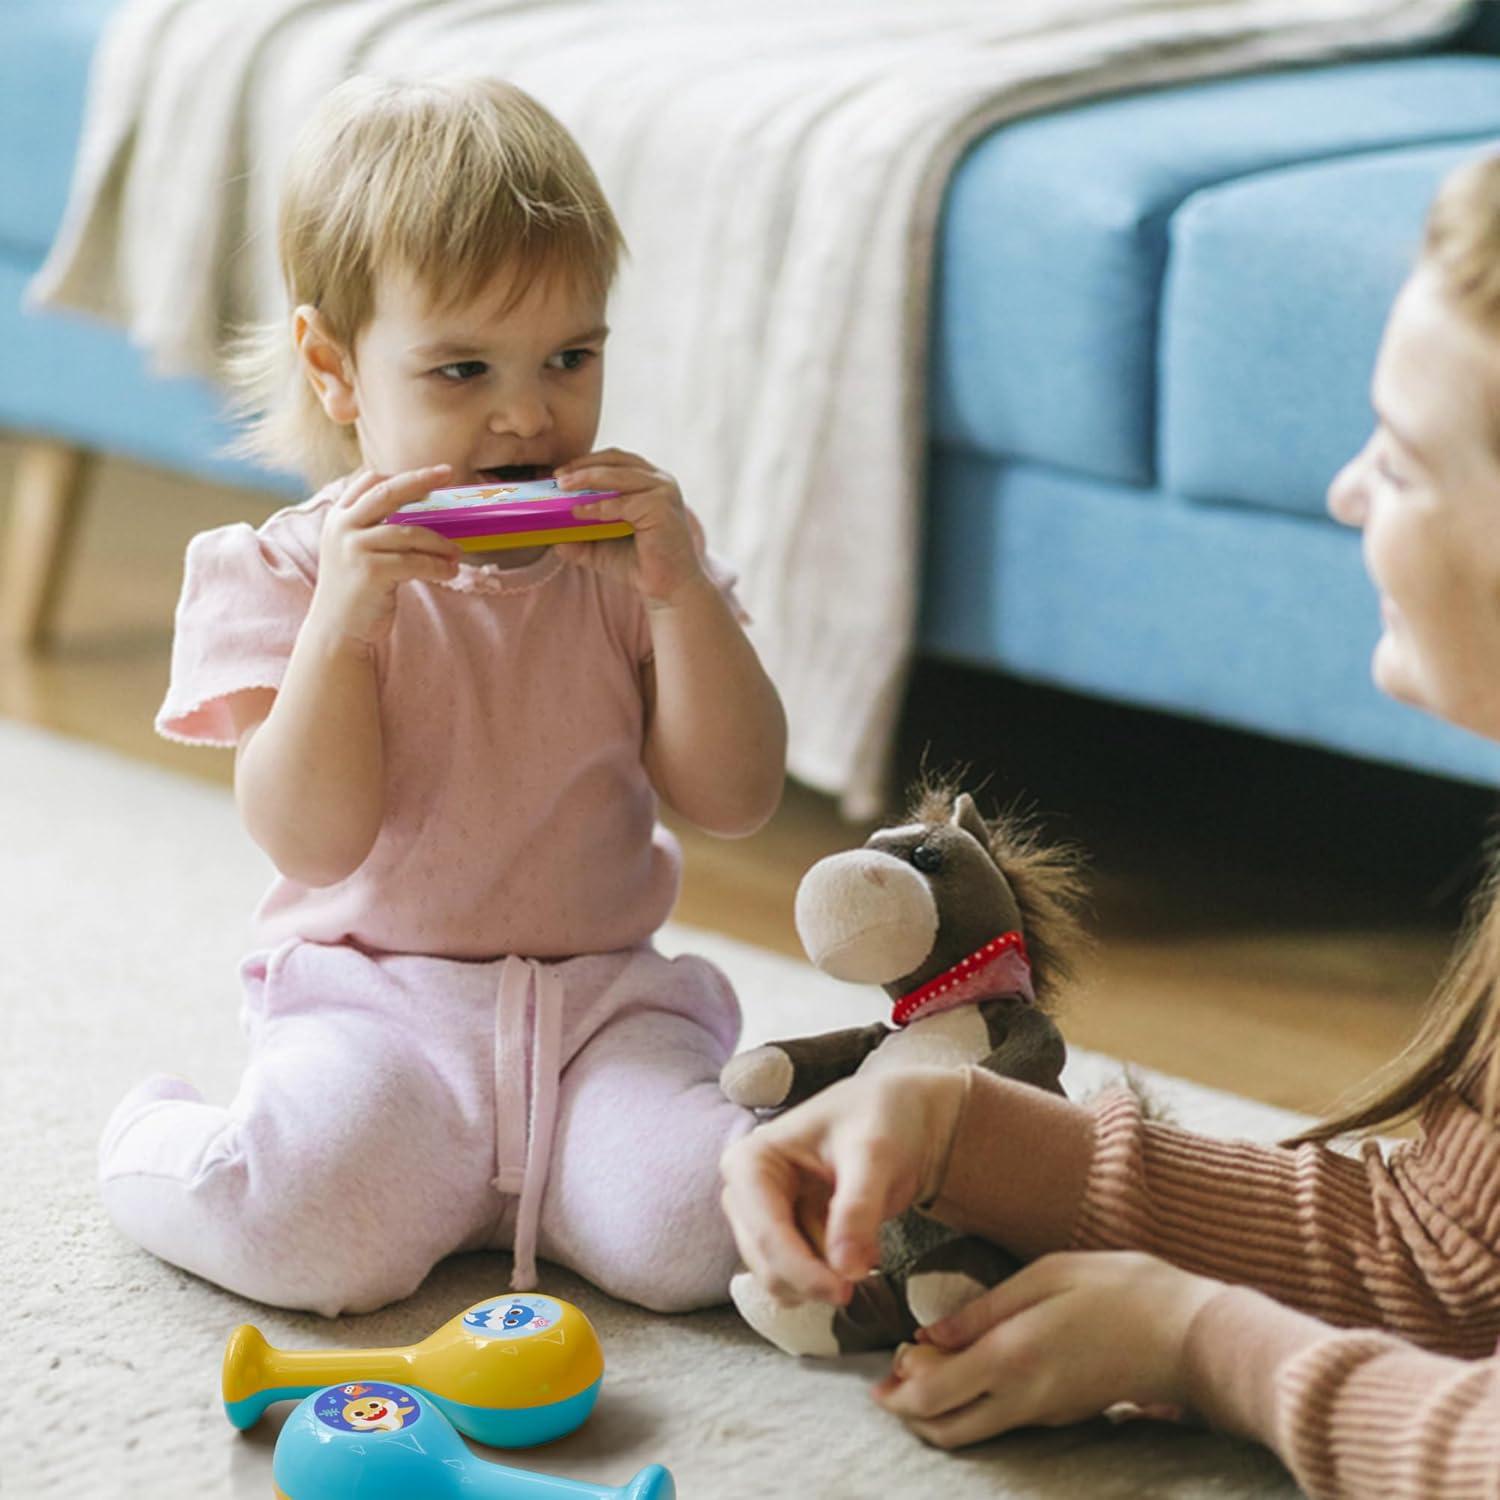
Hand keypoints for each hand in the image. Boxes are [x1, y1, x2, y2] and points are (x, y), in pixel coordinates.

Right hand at [309, 466, 462, 650]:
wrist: (337, 631)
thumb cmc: (357, 591)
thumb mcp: (359, 552)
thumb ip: (378, 530)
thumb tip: (426, 514)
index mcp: (338, 518)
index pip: (369, 483)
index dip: (401, 475)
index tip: (432, 473)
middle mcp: (342, 527)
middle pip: (387, 492)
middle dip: (420, 480)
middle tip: (448, 473)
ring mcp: (354, 548)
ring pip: (408, 533)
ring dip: (439, 542)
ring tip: (457, 553)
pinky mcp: (370, 571)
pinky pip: (414, 562)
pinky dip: (437, 566)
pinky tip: (450, 571)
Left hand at [554, 448, 704, 605]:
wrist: (670, 588)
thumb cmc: (641, 564)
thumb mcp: (603, 548)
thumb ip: (581, 540)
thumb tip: (552, 540)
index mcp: (649, 481)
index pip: (614, 460)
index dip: (585, 462)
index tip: (559, 473)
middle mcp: (660, 481)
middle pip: (615, 461)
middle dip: (582, 466)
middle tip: (557, 477)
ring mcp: (663, 492)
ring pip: (617, 476)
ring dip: (586, 479)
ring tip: (562, 488)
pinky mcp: (662, 508)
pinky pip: (623, 502)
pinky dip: (599, 505)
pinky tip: (579, 511)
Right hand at [718, 1067, 966, 1305]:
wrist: (901, 1115)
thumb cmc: (880, 1116)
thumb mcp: (874, 1152)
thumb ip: (858, 1208)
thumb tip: (845, 1270)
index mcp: (750, 1160)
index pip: (766, 1235)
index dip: (803, 1272)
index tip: (846, 1291)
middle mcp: (744, 1192)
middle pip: (768, 1265)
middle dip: (817, 1276)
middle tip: (868, 1266)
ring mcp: (762, 1218)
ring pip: (782, 1280)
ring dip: (827, 1276)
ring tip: (866, 1241)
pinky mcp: (785, 1237)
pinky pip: (800, 1279)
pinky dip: (832, 1275)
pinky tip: (859, 1246)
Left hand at [873, 1251, 1222, 1447]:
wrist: (1189, 1336)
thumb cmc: (1118, 1290)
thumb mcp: (1045, 1277)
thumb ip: (983, 1309)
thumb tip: (929, 1335)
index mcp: (1012, 1360)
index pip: (934, 1398)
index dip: (897, 1395)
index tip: (879, 1379)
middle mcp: (1024, 1399)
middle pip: (948, 1430)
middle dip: (911, 1414)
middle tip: (894, 1383)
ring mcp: (1045, 1414)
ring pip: (975, 1431)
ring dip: (941, 1410)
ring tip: (927, 1369)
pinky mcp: (1063, 1415)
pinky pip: (1004, 1420)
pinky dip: (974, 1404)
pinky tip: (970, 1368)